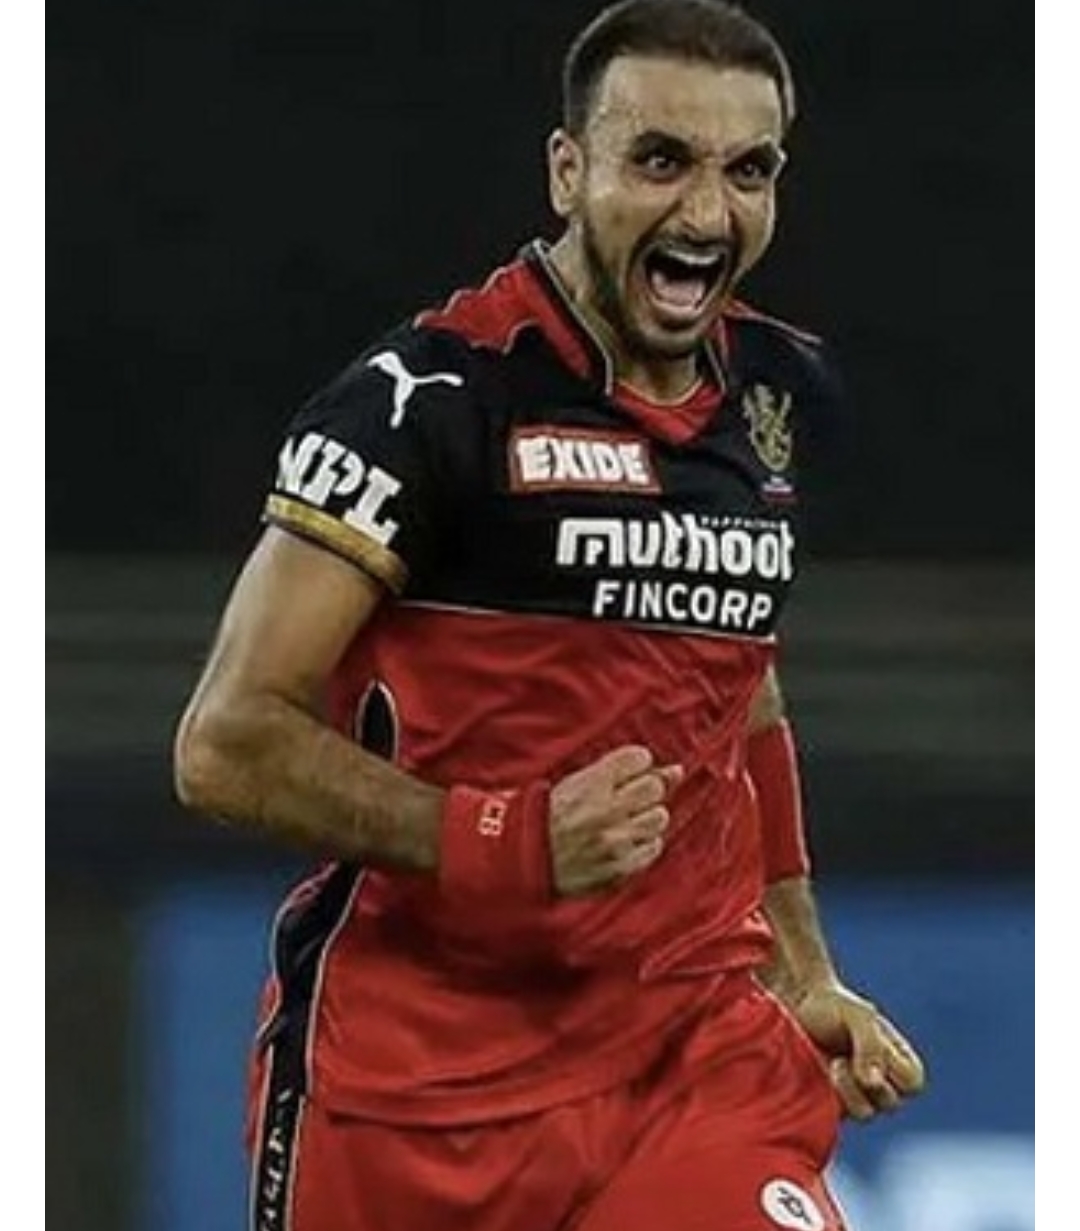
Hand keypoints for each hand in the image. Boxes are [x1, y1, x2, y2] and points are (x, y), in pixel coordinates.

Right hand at [549, 745, 682, 896]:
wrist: (527, 859)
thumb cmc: (553, 817)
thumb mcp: (578, 783)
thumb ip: (623, 772)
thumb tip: (677, 770)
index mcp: (590, 783)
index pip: (639, 758)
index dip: (636, 765)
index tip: (625, 775)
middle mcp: (605, 810)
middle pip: (655, 787)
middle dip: (646, 790)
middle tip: (628, 799)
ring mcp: (615, 841)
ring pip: (659, 817)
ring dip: (646, 818)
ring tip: (623, 822)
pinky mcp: (620, 867)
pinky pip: (654, 847)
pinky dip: (643, 843)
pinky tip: (624, 842)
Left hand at [788, 982, 926, 1120]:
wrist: (794, 1007)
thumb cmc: (831, 1007)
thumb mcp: (857, 1015)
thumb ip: (871, 1045)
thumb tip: (873, 1083)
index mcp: (895, 1059)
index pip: (912, 1083)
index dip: (896, 1073)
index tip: (872, 1050)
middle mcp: (880, 1081)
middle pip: (890, 1102)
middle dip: (867, 1080)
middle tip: (841, 1058)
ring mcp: (855, 1095)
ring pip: (865, 1113)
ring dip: (848, 1091)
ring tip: (831, 1065)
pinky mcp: (830, 1103)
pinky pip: (837, 1117)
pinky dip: (830, 1096)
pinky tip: (819, 1075)